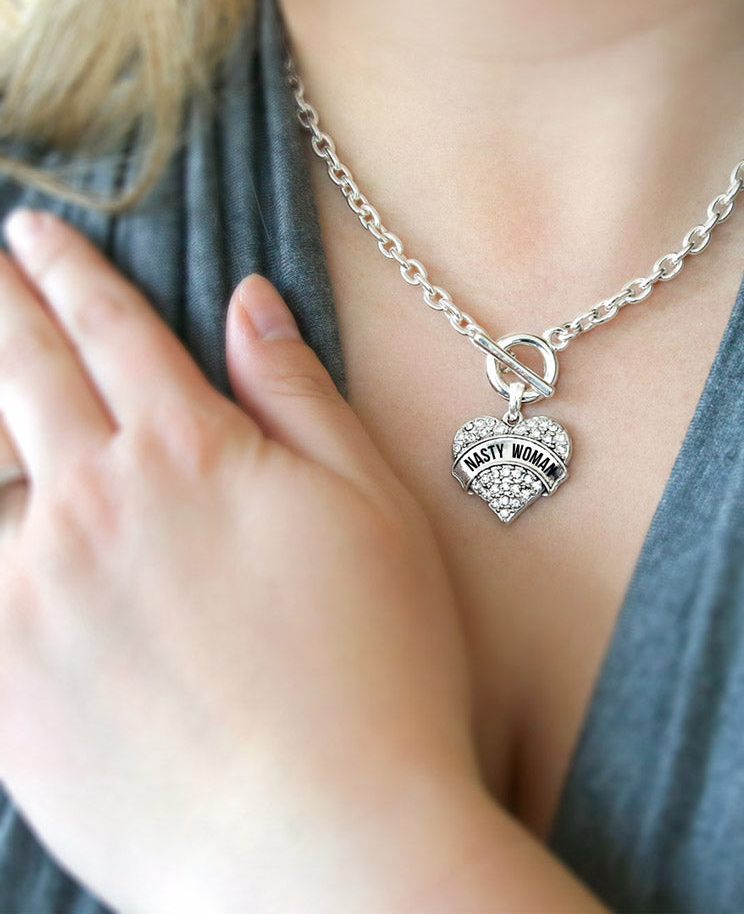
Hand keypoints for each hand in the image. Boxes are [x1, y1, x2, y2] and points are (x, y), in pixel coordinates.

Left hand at [0, 210, 477, 910]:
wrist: (326, 839)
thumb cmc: (379, 666)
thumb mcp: (373, 510)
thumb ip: (299, 397)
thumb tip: (248, 303)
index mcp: (193, 455)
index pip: (115, 334)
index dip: (74, 275)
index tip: (37, 234)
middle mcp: (97, 504)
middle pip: (22, 374)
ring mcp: (31, 593)